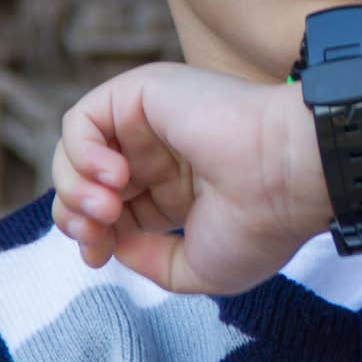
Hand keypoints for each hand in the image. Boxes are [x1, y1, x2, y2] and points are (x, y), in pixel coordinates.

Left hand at [49, 62, 329, 294]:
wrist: (286, 178)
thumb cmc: (260, 225)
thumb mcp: (197, 268)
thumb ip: (149, 261)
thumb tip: (112, 244)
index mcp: (176, 190)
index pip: (110, 210)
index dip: (92, 236)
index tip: (99, 258)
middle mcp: (160, 152)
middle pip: (84, 181)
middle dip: (76, 215)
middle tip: (95, 236)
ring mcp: (150, 121)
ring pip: (76, 151)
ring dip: (75, 187)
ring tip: (106, 208)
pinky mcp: (142, 93)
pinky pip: (81, 120)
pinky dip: (80, 153)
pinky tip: (114, 176)